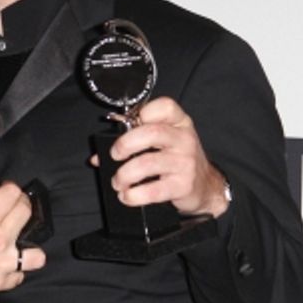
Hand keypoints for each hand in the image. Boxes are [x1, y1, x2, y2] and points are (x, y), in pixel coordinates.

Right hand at [0, 182, 46, 302]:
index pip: (12, 193)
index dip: (10, 188)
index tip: (8, 190)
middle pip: (26, 213)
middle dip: (21, 205)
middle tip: (14, 207)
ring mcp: (2, 264)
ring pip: (37, 254)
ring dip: (28, 246)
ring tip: (18, 243)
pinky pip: (18, 275)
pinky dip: (13, 270)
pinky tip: (3, 265)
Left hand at [107, 96, 227, 216]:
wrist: (205, 186)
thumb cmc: (176, 160)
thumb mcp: (161, 143)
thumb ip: (132, 141)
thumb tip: (98, 157)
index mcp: (178, 122)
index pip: (164, 106)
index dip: (142, 112)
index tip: (127, 124)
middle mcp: (184, 139)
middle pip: (151, 133)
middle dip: (125, 144)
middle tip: (115, 155)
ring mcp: (185, 162)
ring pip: (147, 163)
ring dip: (124, 175)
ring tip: (118, 181)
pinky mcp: (183, 185)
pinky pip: (153, 190)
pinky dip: (133, 195)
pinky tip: (127, 196)